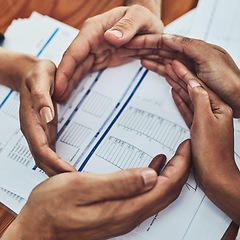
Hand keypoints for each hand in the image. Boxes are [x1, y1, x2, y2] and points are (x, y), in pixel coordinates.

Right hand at [2, 140, 190, 239]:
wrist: (37, 229)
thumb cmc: (53, 207)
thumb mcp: (82, 187)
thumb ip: (119, 183)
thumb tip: (151, 175)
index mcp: (124, 208)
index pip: (166, 187)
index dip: (180, 166)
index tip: (186, 147)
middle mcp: (129, 215)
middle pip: (167, 193)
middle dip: (180, 170)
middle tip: (185, 149)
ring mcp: (123, 215)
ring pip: (158, 195)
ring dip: (170, 175)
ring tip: (174, 156)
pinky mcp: (116, 212)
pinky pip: (145, 196)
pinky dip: (154, 180)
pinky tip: (151, 168)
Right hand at [19, 59, 75, 175]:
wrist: (31, 73)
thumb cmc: (37, 74)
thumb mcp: (40, 79)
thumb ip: (41, 98)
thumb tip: (46, 116)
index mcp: (31, 120)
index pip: (41, 149)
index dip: (54, 163)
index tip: (70, 173)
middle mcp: (33, 130)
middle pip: (42, 158)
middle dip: (57, 172)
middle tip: (77, 182)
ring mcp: (39, 131)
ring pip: (45, 157)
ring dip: (57, 170)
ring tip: (74, 180)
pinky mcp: (45, 130)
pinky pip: (50, 150)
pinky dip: (58, 162)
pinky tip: (68, 167)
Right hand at [55, 5, 162, 101]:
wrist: (148, 27)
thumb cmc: (143, 19)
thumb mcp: (140, 17)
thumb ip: (126, 27)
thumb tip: (110, 38)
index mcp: (95, 29)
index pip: (75, 51)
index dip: (65, 69)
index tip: (58, 86)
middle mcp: (90, 40)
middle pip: (71, 62)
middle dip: (62, 80)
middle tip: (55, 99)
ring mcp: (93, 50)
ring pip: (75, 68)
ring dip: (67, 83)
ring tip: (60, 99)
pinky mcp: (98, 59)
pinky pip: (84, 71)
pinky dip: (76, 81)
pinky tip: (70, 92)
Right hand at [117, 34, 239, 116]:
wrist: (239, 98)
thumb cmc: (229, 79)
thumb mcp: (208, 58)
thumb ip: (188, 47)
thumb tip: (169, 38)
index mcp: (192, 48)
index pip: (164, 41)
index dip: (146, 41)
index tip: (131, 41)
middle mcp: (188, 56)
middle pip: (160, 50)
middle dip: (142, 49)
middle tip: (126, 49)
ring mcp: (187, 68)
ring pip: (162, 60)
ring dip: (148, 58)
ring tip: (133, 57)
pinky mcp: (187, 79)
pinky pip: (169, 72)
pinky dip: (158, 69)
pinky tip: (150, 66)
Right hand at [165, 61, 239, 224]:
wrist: (215, 176)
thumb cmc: (213, 153)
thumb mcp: (205, 122)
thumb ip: (199, 100)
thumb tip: (192, 83)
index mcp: (217, 106)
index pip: (198, 84)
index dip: (185, 72)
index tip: (175, 61)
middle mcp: (212, 110)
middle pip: (192, 89)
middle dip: (179, 76)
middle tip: (168, 64)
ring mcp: (204, 118)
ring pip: (188, 98)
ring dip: (178, 86)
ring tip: (168, 75)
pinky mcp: (197, 127)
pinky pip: (187, 109)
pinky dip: (180, 101)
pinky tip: (175, 94)